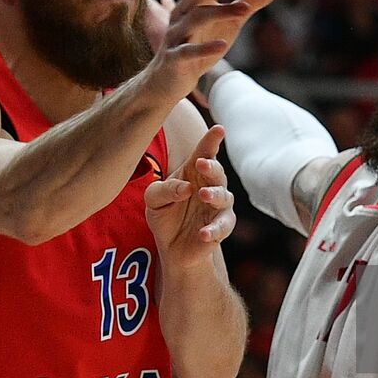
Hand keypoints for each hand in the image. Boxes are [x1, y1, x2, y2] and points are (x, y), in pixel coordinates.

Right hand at [145, 0, 278, 100]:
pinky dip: (204, 48)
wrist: (167, 81)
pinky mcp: (175, 59)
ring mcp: (177, 36)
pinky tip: (223, 46)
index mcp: (194, 4)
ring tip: (244, 11)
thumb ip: (249, 2)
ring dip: (219, 12)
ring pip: (194, 17)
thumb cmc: (200, 45)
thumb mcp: (229, 23)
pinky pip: (187, 50)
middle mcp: (183, 15)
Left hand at [145, 125, 235, 268]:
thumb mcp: (153, 200)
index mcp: (194, 172)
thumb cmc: (164, 215)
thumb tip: (186, 188)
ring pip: (224, 197)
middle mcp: (211, 185)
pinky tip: (202, 233)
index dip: (212, 140)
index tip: (219, 129)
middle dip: (212, 166)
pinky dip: (214, 229)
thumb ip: (164, 189)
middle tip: (201, 163)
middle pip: (217, 172)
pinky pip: (222, 226)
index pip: (205, 152)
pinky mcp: (221, 228)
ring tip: (203, 194)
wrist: (171, 248)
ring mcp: (218, 207)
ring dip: (214, 194)